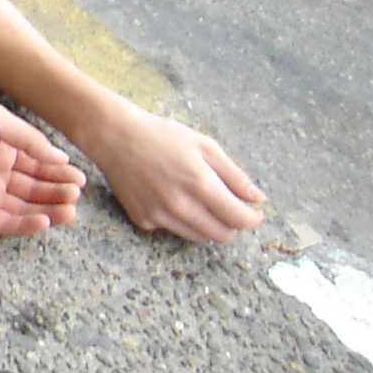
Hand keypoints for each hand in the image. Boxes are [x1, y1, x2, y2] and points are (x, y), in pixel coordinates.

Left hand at [0, 95, 84, 236]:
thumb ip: (30, 140)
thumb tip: (61, 157)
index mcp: (5, 148)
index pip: (40, 164)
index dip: (60, 173)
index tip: (79, 179)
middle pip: (36, 188)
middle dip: (58, 192)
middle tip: (75, 195)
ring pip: (25, 207)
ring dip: (49, 211)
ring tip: (69, 211)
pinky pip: (5, 222)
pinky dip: (26, 225)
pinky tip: (45, 221)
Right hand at [76, 100, 265, 244]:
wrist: (115, 137)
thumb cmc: (161, 136)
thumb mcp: (205, 146)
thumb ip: (234, 175)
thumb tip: (257, 198)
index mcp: (201, 185)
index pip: (240, 220)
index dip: (253, 218)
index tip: (254, 212)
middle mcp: (181, 206)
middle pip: (221, 235)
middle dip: (231, 224)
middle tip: (228, 207)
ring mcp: (160, 216)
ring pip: (198, 236)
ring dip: (206, 224)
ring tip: (198, 201)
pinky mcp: (143, 220)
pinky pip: (171, 229)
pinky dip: (178, 220)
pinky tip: (169, 197)